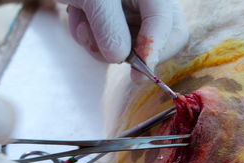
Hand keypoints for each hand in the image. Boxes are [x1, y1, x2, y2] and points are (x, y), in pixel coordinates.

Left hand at [58, 0, 188, 80]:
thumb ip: (108, 25)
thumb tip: (120, 58)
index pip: (164, 23)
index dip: (152, 49)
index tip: (137, 74)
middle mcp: (148, 4)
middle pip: (164, 41)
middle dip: (136, 55)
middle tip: (116, 60)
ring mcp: (133, 16)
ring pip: (132, 50)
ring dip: (100, 47)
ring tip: (81, 24)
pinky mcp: (117, 28)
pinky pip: (111, 49)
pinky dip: (91, 42)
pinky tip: (78, 20)